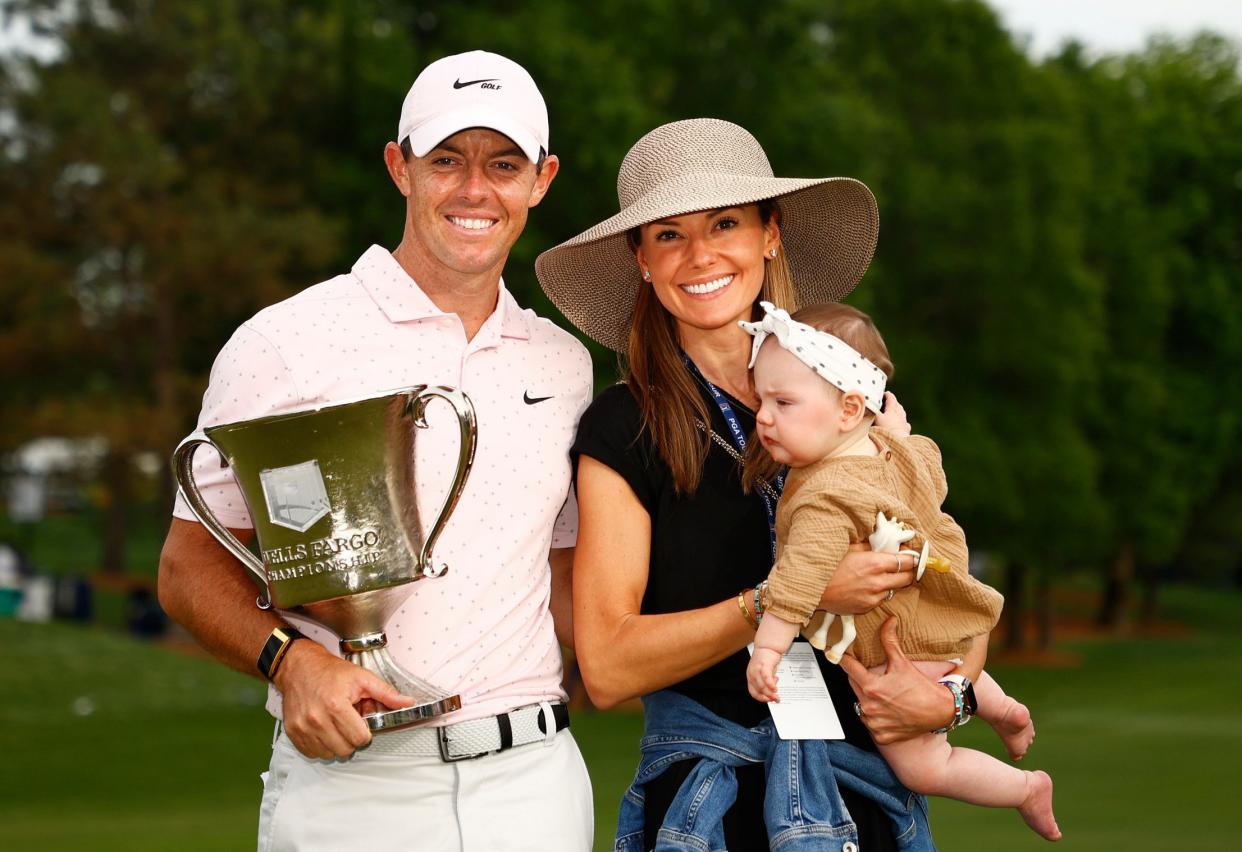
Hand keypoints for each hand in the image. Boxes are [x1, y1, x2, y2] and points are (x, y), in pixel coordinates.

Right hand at [274, 641, 419, 759]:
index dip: (365, 732)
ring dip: (336, 744)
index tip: (362, 723)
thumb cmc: (330, 672)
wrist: (299, 667)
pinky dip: (321, 746)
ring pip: (328, 754)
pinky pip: (312, 753)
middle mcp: (317, 719)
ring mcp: (302, 727)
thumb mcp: (362, 677)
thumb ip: (386, 693)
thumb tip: (407, 702)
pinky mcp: (292, 732)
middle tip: (349, 723)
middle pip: (345, 749)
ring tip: (336, 725)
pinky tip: (324, 730)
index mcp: (336, 705)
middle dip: (352, 739)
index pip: (359, 738)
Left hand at [747, 647, 782, 702]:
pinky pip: (766, 678)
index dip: (761, 698)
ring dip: (770, 693)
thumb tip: (772, 691)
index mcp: (750, 677)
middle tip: (775, 700)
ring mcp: (756, 670)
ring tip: (776, 695)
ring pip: (761, 686)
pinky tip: (775, 688)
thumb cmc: (766, 660)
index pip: (753, 692)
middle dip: (767, 698)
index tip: (769, 700)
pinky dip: (770, 685)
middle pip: (758, 691)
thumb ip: (767, 682)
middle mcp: (751, 674)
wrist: (768, 647)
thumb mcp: (765, 674)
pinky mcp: (763, 666)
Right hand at [820, 547, 915, 613]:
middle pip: (907, 578)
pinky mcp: (867, 607)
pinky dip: (878, 593)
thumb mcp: (850, 549)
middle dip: (907, 572)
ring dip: (891, 583)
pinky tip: (867, 587)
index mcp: (875, 563)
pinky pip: (881, 599)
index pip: (907, 561)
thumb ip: (871, 547)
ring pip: (894, 590)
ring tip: (879, 577)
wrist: (813, 589)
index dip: (911, 558)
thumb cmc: (829, 566)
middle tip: (902, 567)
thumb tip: (886, 543)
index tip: (911, 556)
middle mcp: (878, 582)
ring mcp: (873, 597)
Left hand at [838, 618, 954, 743]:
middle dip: (860, 678)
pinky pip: (871, 723)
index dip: (845, 659)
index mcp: (871, 688)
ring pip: (860, 705)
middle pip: (854, 686)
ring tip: (884, 694)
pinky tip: (888, 710)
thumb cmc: (922, 687)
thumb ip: (890, 641)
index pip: (848, 668)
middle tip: (872, 674)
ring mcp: (874, 724)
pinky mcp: (880, 736)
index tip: (842, 655)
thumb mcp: (903, 663)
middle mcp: (868, 707)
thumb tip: (888, 621)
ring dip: (867, 698)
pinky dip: (876, 717)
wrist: (941, 711)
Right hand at [874, 391, 910, 436]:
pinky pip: (904, 422)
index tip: (884, 393)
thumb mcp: (877, 418)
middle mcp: (900, 413)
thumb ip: (873, 411)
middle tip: (887, 402)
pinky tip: (901, 423)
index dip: (887, 394)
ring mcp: (904, 421)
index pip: (891, 398)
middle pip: (897, 404)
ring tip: (894, 411)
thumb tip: (866, 404)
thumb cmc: (886, 429)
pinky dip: (902, 421)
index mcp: (893, 408)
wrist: (898, 440)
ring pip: (901, 412)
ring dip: (898, 410)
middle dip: (892, 402)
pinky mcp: (906, 428)